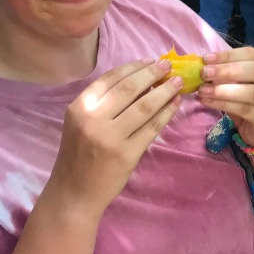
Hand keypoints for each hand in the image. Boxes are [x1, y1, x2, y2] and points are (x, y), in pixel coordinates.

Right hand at [45, 60, 182, 217]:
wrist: (75, 193)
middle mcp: (93, 119)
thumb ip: (103, 103)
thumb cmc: (79, 155)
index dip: (133, 67)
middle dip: (153, 73)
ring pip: (145, 106)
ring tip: (178, 83)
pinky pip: (152, 127)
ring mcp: (111, 137)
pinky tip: (175, 104)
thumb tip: (140, 80)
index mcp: (80, 107)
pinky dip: (167, 113)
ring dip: (165, 91)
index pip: (111, 79)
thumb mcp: (80, 123)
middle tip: (168, 66)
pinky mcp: (127, 154)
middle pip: (130, 88)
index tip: (150, 60)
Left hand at [199, 46, 253, 147]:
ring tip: (203, 90)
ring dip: (224, 90)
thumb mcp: (240, 82)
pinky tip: (208, 102)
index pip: (252, 54)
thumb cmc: (250, 100)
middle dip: (228, 70)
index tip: (206, 58)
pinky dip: (224, 104)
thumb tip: (204, 67)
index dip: (229, 55)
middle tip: (205, 73)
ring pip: (252, 92)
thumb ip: (227, 74)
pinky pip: (244, 109)